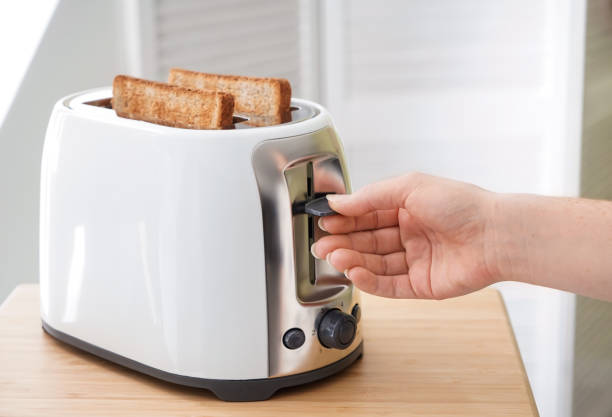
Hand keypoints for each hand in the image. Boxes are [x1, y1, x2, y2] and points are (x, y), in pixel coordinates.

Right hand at [311, 173, 499, 298]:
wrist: (496, 235)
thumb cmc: (462, 205)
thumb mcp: (410, 187)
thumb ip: (370, 196)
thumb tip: (338, 202)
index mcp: (407, 208)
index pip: (367, 215)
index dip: (345, 219)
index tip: (324, 221)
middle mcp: (410, 234)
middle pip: (367, 241)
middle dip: (343, 243)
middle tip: (321, 245)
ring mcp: (415, 260)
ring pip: (375, 264)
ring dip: (352, 261)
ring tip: (334, 257)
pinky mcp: (421, 285)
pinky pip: (389, 285)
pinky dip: (370, 281)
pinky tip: (354, 273)